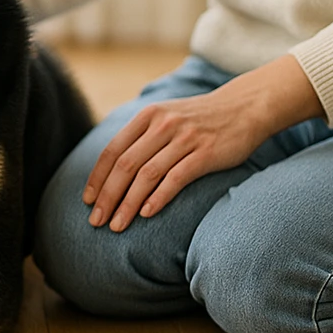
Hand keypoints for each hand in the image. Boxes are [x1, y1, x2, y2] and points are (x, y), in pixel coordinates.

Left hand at [84, 55, 323, 231]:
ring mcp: (184, 139)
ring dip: (128, 203)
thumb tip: (111, 167)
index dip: (97, 178)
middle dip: (107, 196)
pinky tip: (146, 214)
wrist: (245, 107)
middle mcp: (162, 125)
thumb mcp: (165, 117)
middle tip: (96, 221)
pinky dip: (158, 197)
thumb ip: (140, 136)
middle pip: (125, 166)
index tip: (87, 201)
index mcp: (146, 117)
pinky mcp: (205, 153)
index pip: (112, 151)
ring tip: (118, 225)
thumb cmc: (199, 119)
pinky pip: (175, 178)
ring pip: (146, 175)